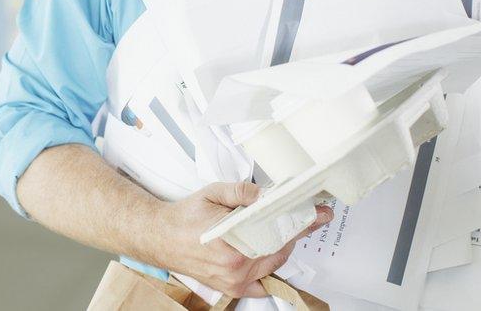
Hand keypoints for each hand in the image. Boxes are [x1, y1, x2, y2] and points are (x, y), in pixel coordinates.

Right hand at [156, 181, 332, 298]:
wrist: (160, 237)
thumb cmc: (184, 217)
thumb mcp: (213, 193)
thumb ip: (244, 192)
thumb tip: (268, 195)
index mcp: (234, 244)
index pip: (280, 232)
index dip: (302, 221)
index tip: (319, 214)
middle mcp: (236, 267)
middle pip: (281, 249)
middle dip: (295, 232)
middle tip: (305, 217)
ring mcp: (234, 281)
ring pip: (274, 264)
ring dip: (282, 247)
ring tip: (283, 229)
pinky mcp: (231, 288)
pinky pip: (262, 283)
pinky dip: (269, 269)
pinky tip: (269, 254)